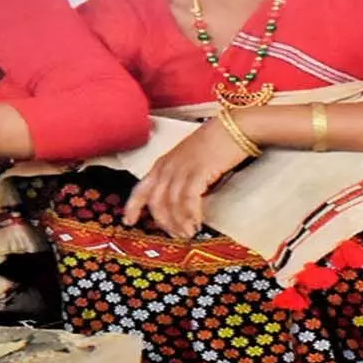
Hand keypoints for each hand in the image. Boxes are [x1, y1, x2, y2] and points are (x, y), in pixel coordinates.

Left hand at [123, 118, 252, 238]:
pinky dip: (191, 214)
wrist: (234, 127)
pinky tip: (197, 223)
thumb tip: (178, 202)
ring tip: (188, 233)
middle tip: (175, 235)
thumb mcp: (187, 160)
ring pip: (172, 203)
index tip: (128, 222)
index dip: (132, 207)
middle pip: (156, 201)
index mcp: (162, 164)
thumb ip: (178, 178)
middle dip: (164, 222)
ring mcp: (181, 169)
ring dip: (179, 222)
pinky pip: (188, 200)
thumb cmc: (214, 144)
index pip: (140, 189)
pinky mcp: (198, 172)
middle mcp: (167, 167)